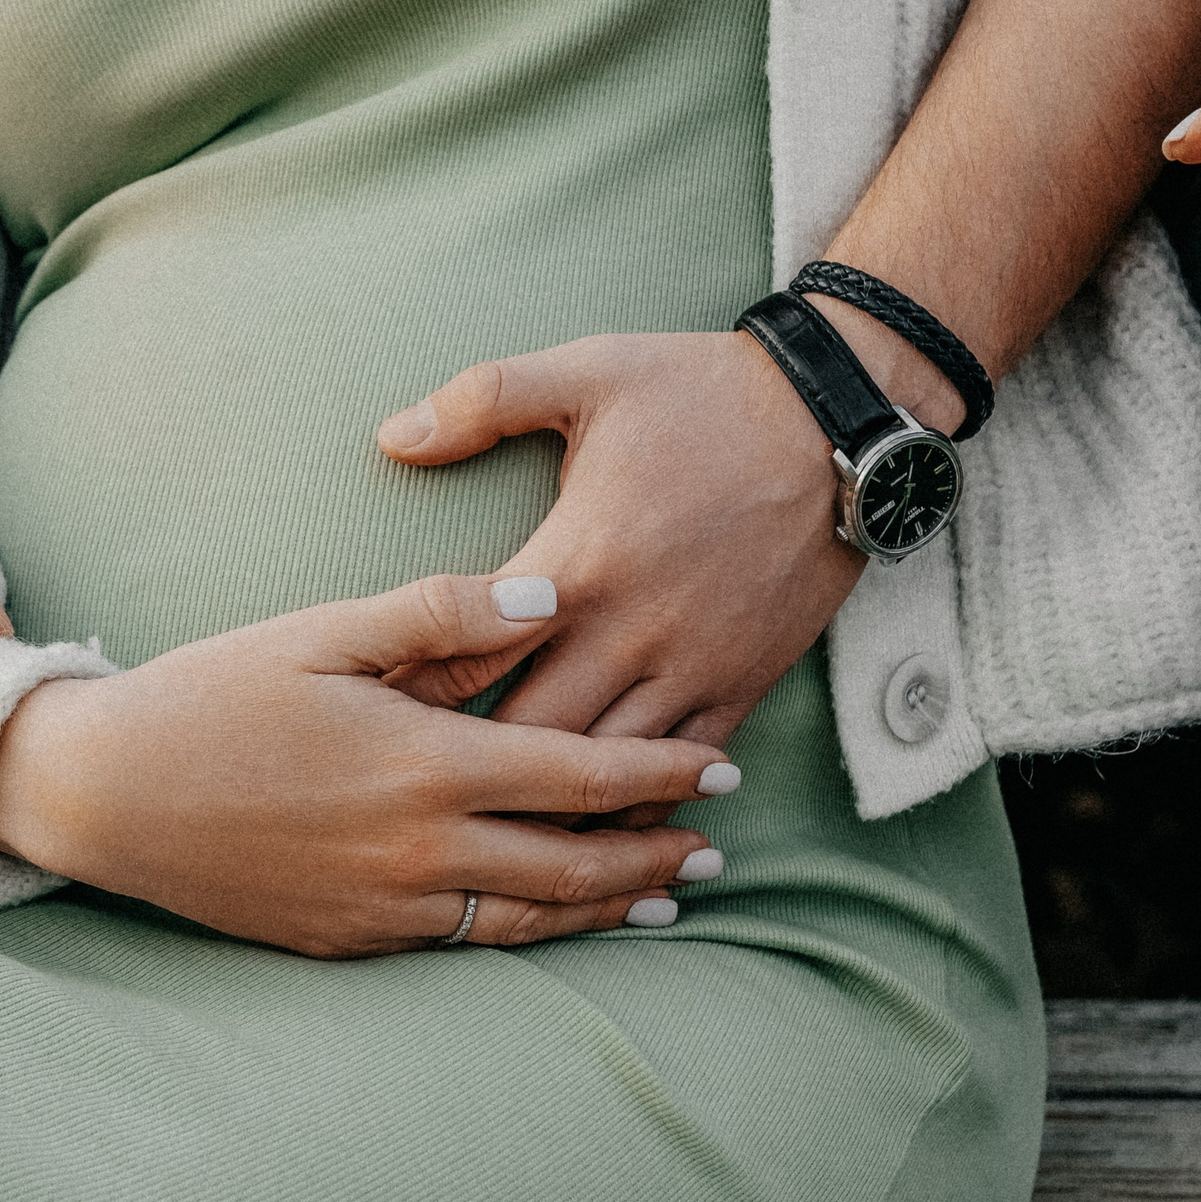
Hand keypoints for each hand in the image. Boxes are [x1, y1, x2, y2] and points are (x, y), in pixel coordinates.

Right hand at [0, 573, 735, 957]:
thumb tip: (551, 595)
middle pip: (576, 860)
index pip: (580, 772)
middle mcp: (421, 849)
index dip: (663, 771)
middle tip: (721, 837)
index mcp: (427, 763)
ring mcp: (387, 906)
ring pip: (531, 916)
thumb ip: (442, 613)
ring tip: (669, 891)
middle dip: (658, 847)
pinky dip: (533, 932)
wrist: (106, 793)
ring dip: (610, 903)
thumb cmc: (213, 695)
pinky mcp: (351, 939)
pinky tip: (556, 919)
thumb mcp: (322, 630)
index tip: (723, 762)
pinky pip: (467, 943)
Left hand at [375, 330, 889, 814]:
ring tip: (487, 831)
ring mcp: (691, 664)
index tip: (363, 724)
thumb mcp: (587, 370)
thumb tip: (391, 436)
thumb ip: (481, 400)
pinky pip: (682, 771)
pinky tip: (596, 830)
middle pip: (527, 737)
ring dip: (549, 803)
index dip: (411, 697)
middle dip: (467, 768)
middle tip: (408, 794)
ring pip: (606, 772)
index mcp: (577, 561)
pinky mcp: (742, 681)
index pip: (470, 656)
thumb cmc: (702, 391)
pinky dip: (637, 803)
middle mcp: (631, 629)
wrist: (837, 421)